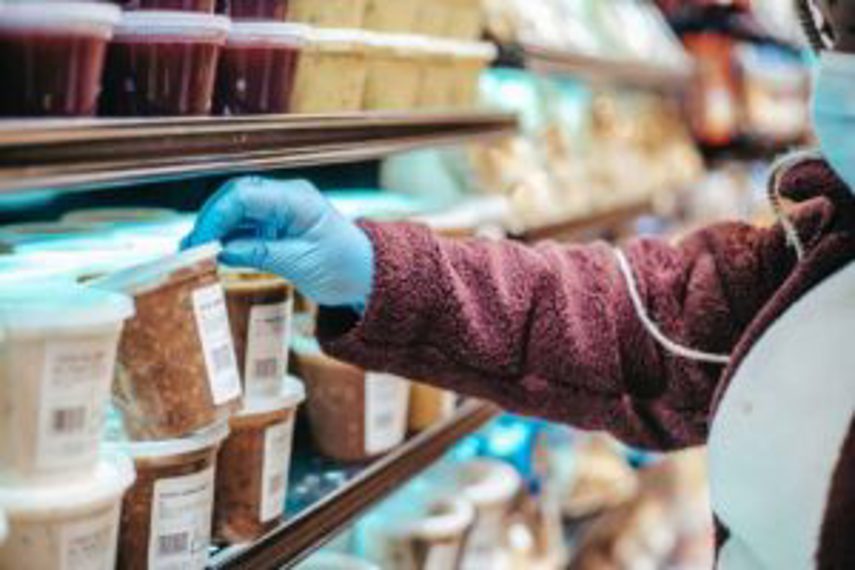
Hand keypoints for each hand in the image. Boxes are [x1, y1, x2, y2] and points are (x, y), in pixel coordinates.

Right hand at [183, 177, 373, 307]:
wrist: (365, 274)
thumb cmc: (343, 266)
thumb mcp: (301, 264)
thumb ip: (260, 254)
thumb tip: (221, 252)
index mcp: (296, 200)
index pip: (244, 196)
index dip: (216, 217)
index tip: (200, 243)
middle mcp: (286, 197)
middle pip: (235, 196)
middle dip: (209, 219)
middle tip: (190, 247)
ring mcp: (280, 209)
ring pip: (236, 209)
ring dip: (215, 228)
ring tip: (194, 252)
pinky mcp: (276, 224)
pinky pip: (245, 224)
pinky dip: (227, 237)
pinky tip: (212, 252)